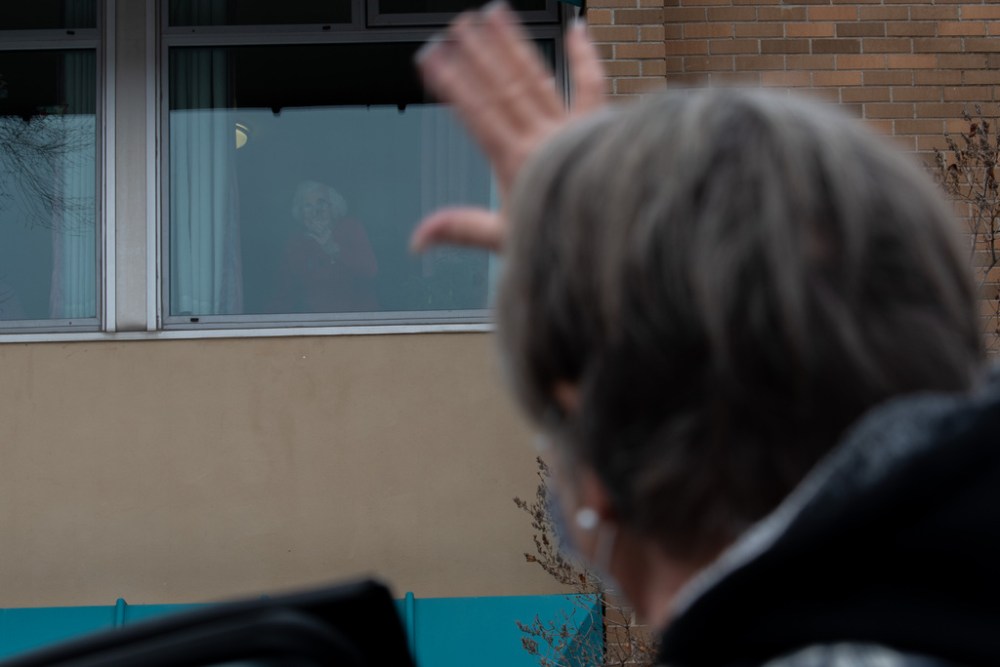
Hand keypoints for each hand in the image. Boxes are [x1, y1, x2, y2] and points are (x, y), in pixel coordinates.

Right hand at [411, 2, 605, 252]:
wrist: (621, 231)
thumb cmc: (569, 239)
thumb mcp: (508, 241)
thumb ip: (463, 230)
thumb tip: (418, 238)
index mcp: (517, 162)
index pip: (477, 113)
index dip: (452, 83)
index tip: (432, 58)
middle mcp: (542, 137)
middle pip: (503, 87)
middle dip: (478, 53)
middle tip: (458, 25)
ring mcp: (571, 126)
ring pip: (537, 78)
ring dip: (514, 45)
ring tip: (495, 14)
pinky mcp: (598, 124)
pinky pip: (593, 83)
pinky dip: (585, 56)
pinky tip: (575, 27)